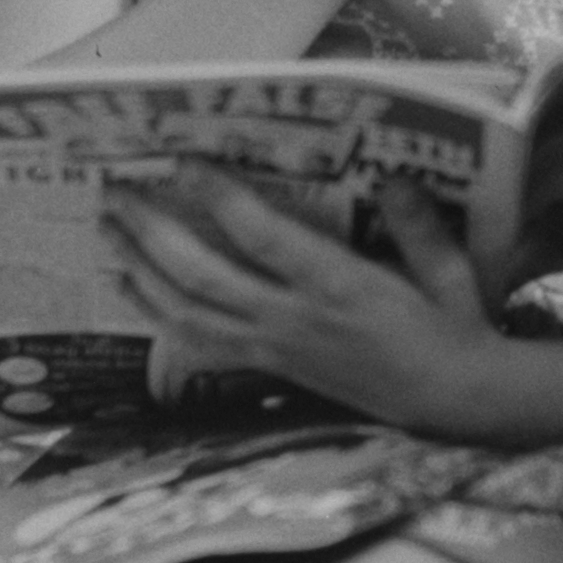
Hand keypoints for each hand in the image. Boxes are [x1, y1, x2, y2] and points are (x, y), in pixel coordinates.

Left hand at [105, 172, 509, 427]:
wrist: (454, 403)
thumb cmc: (455, 328)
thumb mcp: (451, 273)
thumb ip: (420, 226)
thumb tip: (394, 179)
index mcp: (340, 288)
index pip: (262, 237)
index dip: (218, 196)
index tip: (183, 158)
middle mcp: (295, 320)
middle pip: (202, 275)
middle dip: (152, 231)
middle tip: (115, 191)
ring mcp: (276, 347)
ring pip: (188, 312)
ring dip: (141, 269)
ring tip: (107, 230)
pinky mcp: (270, 366)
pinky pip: (199, 342)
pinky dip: (159, 314)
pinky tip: (129, 288)